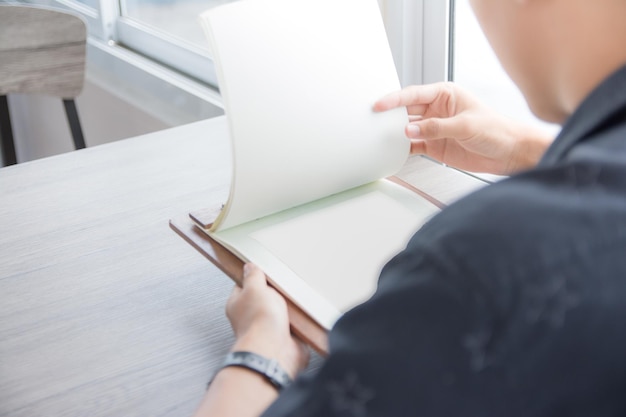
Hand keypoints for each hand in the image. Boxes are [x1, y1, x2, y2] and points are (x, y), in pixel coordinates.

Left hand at [226, 263, 308, 377]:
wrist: (275, 350)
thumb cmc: (259, 322)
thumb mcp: (254, 288)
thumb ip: (253, 276)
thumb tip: (250, 267)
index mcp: (238, 305)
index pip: (243, 286)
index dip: (253, 277)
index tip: (263, 270)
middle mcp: (251, 318)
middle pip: (264, 297)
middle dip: (275, 292)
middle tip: (282, 286)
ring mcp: (267, 328)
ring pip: (280, 310)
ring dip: (288, 305)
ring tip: (293, 298)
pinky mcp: (284, 337)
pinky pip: (294, 323)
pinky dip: (299, 319)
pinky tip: (301, 313)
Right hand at [374, 82, 552, 174]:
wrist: (510, 153)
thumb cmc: (497, 131)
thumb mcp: (466, 125)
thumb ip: (436, 128)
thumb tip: (410, 129)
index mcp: (445, 95)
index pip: (414, 94)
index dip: (395, 99)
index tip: (380, 105)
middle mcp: (437, 110)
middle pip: (407, 111)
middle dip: (390, 115)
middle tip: (374, 121)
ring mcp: (434, 128)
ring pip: (407, 129)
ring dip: (395, 133)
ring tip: (380, 137)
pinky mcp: (434, 146)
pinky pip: (413, 146)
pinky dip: (403, 149)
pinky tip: (393, 151)